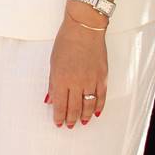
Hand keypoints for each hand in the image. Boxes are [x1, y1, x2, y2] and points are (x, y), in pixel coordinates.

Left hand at [47, 5, 107, 127]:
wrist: (84, 29)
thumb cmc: (66, 43)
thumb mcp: (53, 62)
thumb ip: (53, 83)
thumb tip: (50, 99)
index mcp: (61, 78)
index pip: (60, 104)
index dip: (59, 116)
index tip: (58, 123)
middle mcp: (77, 82)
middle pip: (74, 108)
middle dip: (71, 119)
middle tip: (69, 125)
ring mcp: (91, 80)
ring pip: (89, 106)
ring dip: (85, 116)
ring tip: (82, 122)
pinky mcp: (103, 77)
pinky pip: (101, 97)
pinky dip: (99, 107)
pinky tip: (96, 113)